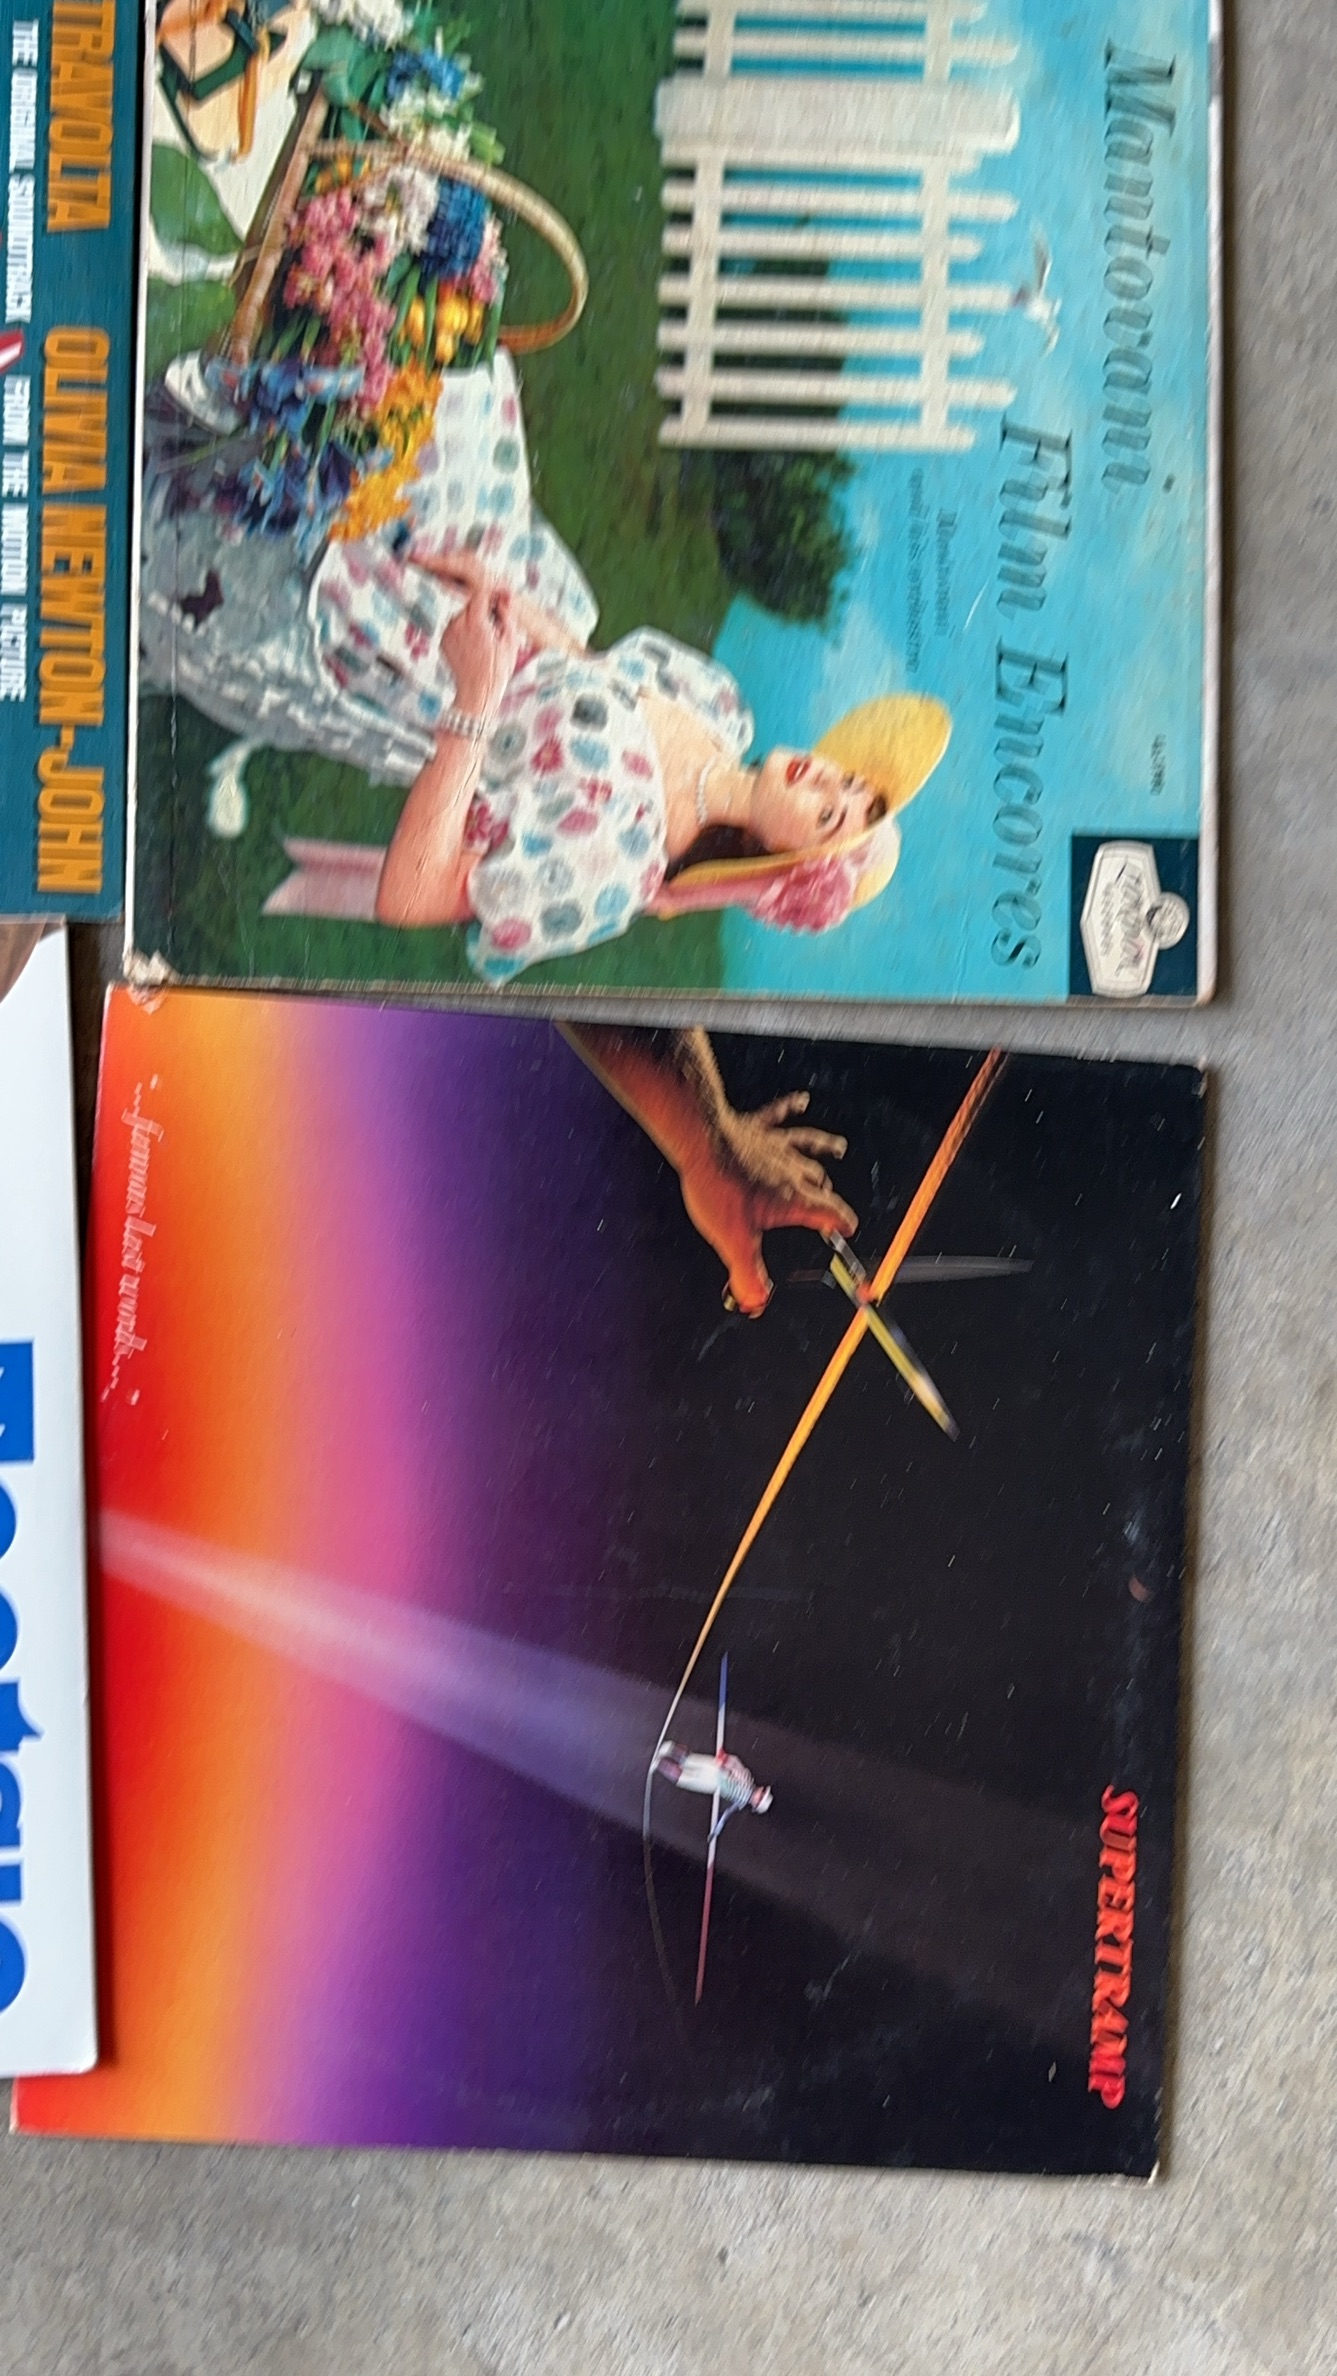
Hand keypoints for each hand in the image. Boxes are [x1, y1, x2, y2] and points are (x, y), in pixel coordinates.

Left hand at [438, 574, 520, 724]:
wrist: (477, 691)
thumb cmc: (497, 668)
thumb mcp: (510, 640)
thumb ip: (507, 614)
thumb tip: (505, 596)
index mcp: (475, 622)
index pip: (481, 594)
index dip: (492, 594)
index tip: (500, 599)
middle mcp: (457, 624)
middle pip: (471, 604)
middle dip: (483, 610)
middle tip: (495, 625)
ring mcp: (447, 632)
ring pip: (463, 615)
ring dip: (474, 620)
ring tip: (484, 639)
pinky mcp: (443, 640)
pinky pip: (456, 627)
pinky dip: (465, 630)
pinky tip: (474, 645)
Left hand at [679, 1090, 857, 1316]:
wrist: (702, 1139)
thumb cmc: (719, 1188)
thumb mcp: (734, 1240)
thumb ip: (748, 1273)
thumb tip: (757, 1302)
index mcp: (791, 1199)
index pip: (828, 1212)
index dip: (841, 1221)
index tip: (848, 1228)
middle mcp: (790, 1170)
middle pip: (816, 1182)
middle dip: (824, 1193)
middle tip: (827, 1200)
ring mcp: (773, 1146)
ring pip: (807, 1147)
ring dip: (823, 1149)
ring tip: (838, 1148)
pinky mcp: (755, 1127)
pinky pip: (779, 1115)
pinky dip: (791, 1108)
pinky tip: (801, 1100)